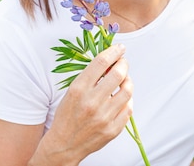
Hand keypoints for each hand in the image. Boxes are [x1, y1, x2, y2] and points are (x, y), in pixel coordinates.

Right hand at [33, 44, 132, 164]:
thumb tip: (110, 62)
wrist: (65, 144)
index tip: (119, 48)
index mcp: (78, 89)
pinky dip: (127, 100)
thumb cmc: (67, 115)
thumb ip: (90, 77)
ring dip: (128, 80)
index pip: (101, 63)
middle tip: (123, 62)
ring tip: (124, 79)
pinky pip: (128, 109)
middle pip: (118, 74)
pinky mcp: (113, 129)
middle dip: (124, 64)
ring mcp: (104, 117)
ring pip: (127, 90)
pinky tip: (121, 98)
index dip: (113, 52)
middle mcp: (92, 102)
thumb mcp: (72, 91)